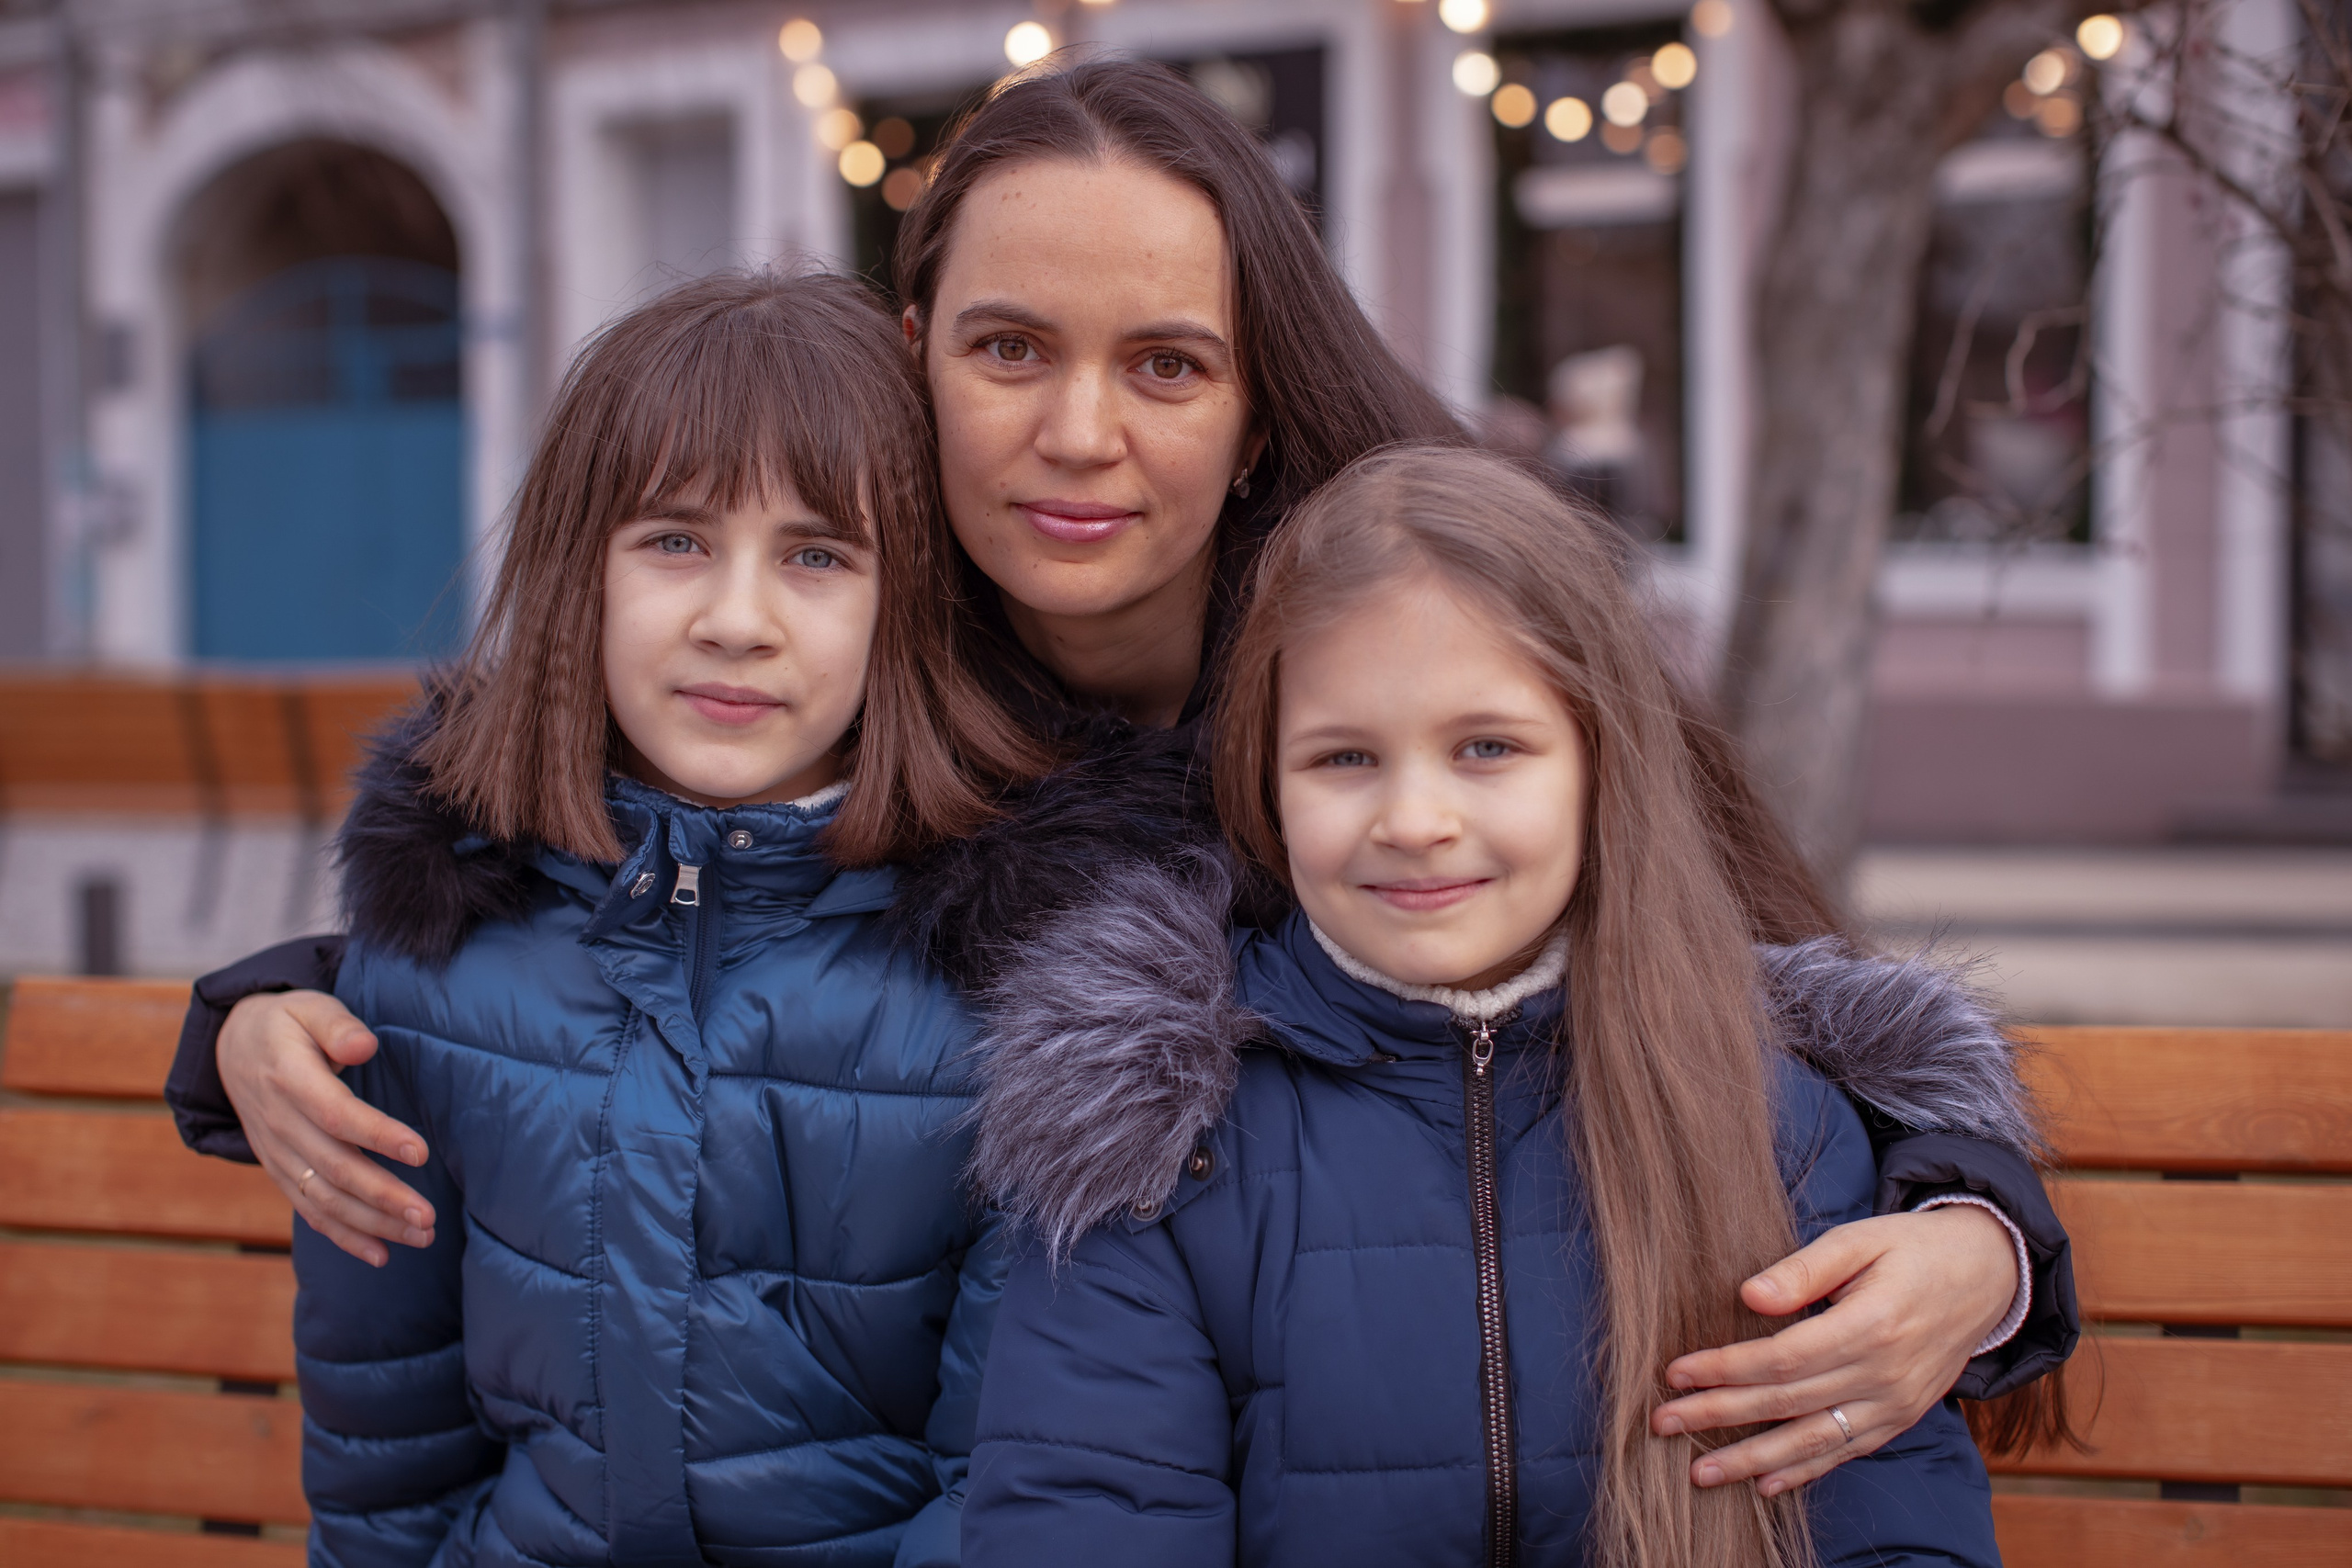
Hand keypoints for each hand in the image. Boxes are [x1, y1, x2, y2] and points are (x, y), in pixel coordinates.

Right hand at [218, 990, 435, 1265]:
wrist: (233, 1048)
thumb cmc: (287, 1023)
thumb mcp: (307, 1006)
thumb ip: (336, 1025)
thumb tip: (364, 1045)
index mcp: (289, 1079)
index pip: (335, 1114)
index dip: (376, 1134)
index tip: (419, 1151)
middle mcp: (279, 1123)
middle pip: (334, 1167)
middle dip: (382, 1196)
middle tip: (427, 1216)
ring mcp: (277, 1153)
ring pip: (325, 1197)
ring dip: (372, 1222)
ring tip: (421, 1234)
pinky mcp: (280, 1171)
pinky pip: (310, 1209)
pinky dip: (344, 1235)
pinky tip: (381, 1254)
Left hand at [1649, 1205, 2014, 1494]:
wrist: (1986, 1276)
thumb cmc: (1911, 1248)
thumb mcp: (1861, 1239)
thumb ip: (1804, 1269)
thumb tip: (1749, 1296)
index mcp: (1871, 1325)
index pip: (1782, 1358)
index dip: (1725, 1369)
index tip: (1675, 1373)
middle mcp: (1884, 1375)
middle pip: (1786, 1403)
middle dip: (1719, 1416)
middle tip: (1662, 1423)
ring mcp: (1895, 1404)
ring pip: (1812, 1441)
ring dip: (1752, 1460)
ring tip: (1699, 1472)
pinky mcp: (1900, 1418)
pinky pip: (1845, 1452)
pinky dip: (1804, 1472)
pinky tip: (1764, 1484)